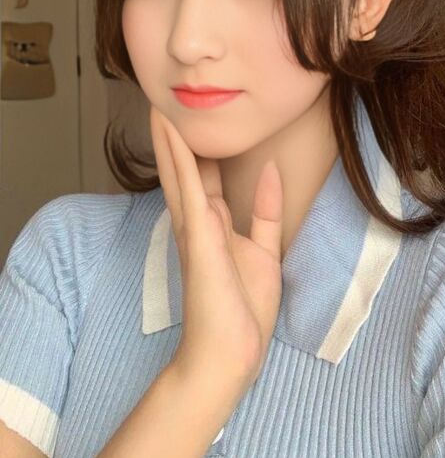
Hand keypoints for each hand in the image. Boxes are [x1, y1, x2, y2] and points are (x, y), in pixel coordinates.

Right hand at [149, 104, 283, 390]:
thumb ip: (267, 210)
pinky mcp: (198, 232)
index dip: (198, 151)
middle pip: (183, 171)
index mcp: (213, 226)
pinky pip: (187, 185)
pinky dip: (179, 156)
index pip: (203, 179)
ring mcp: (194, 226)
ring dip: (170, 138)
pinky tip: (172, 131)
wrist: (230, 353)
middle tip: (165, 104)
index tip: (194, 125)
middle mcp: (198, 222)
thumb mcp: (265, 249)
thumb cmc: (244, 309)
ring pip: (178, 171)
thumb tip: (271, 170)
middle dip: (175, 139)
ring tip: (160, 106)